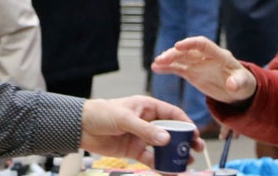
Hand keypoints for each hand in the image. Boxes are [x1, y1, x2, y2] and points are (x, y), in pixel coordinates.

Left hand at [80, 96, 204, 166]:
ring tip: (186, 162)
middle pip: (171, 131)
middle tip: (197, 149)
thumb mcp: (124, 118)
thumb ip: (145, 130)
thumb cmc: (102, 113)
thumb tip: (166, 139)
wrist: (81, 127)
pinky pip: (151, 159)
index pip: (172, 113)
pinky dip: (160, 165)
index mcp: (148, 107)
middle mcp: (147, 122)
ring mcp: (141, 137)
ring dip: (174, 154)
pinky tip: (170, 170)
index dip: (185, 122)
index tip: (195, 133)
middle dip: (185, 140)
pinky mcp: (134, 151)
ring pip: (163, 147)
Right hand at [151, 36, 256, 103]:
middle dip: (174, 53)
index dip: (191, 43)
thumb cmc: (244, 85)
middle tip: (162, 59)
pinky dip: (167, 68)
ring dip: (168, 59)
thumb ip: (238, 83)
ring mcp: (198, 64)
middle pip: (188, 51)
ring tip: (156, 63)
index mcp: (220, 56)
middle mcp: (207, 57)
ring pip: (180, 58)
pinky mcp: (192, 72)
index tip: (178, 45)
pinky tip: (156, 68)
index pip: (204, 45)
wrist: (239, 91)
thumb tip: (232, 85)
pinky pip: (178, 68)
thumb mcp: (244, 85)